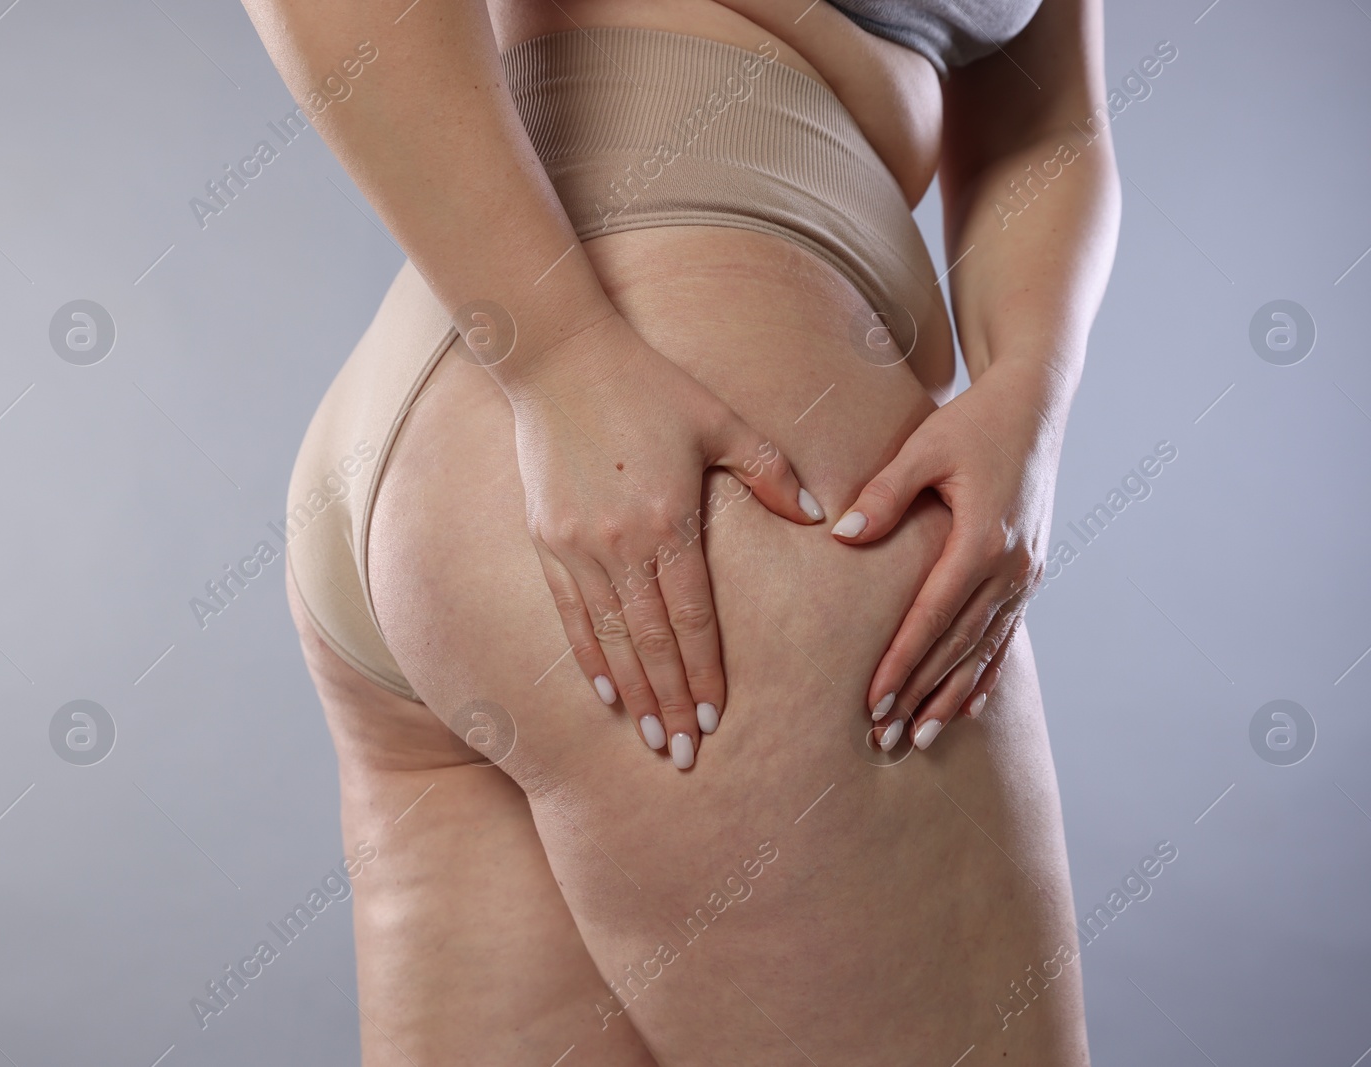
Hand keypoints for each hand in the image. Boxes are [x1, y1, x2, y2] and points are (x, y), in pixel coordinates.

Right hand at [503, 311, 823, 768]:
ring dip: (633, 694)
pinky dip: (589, 658)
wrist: (560, 360)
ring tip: (650, 739)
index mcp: (668, 520)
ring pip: (611, 639)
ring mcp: (577, 547)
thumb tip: (823, 515)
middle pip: (653, 643)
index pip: (693, 618)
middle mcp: (620, 545)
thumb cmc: (649, 385)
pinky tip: (604, 693)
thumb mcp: (720, 420)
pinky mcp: (547, 541)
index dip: (706, 673)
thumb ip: (772, 471)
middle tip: (686, 755)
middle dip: (672, 703)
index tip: (717, 719)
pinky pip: (570, 615)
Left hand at [830, 361, 1063, 750]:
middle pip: (958, 646)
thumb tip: (842, 535)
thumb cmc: (971, 421)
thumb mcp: (924, 447)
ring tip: (921, 737)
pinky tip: (969, 708)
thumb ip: (884, 494)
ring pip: (985, 650)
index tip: (872, 700)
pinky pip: (1006, 635)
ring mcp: (1026, 574)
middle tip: (883, 737)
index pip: (933, 617)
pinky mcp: (1031, 572)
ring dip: (952, 697)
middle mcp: (1011, 566)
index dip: (902, 662)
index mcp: (982, 539)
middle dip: (920, 694)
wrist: (1035, 405)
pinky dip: (986, 674)